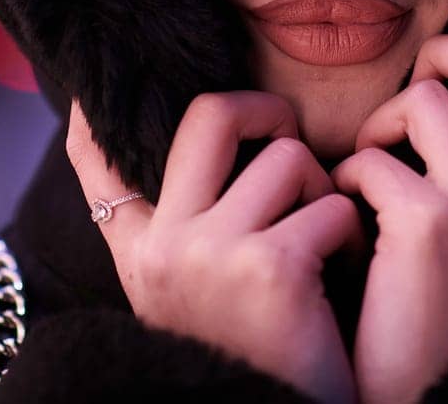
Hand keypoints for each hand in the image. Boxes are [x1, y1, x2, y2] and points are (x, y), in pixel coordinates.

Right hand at [66, 92, 368, 403]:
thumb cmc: (252, 361)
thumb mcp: (185, 300)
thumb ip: (174, 234)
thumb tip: (179, 158)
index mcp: (140, 252)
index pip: (95, 156)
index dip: (96, 108)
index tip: (97, 86)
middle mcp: (163, 245)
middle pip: (209, 114)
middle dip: (266, 111)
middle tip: (289, 142)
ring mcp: (211, 252)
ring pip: (288, 157)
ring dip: (324, 192)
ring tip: (327, 243)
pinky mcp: (270, 269)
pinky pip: (332, 206)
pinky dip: (352, 235)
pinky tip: (346, 277)